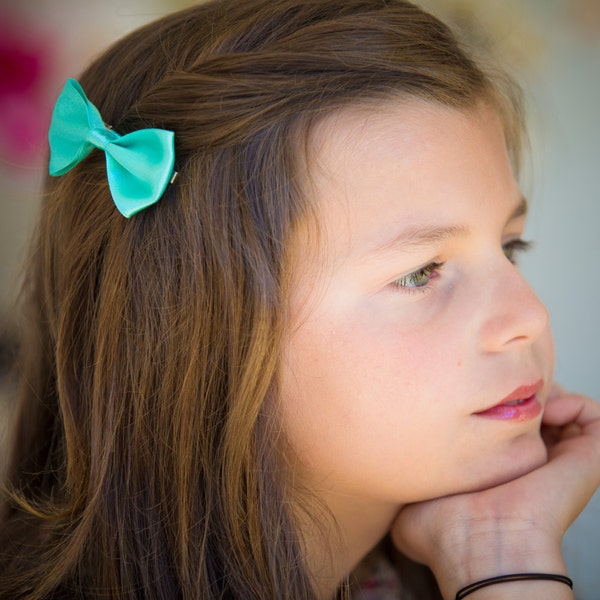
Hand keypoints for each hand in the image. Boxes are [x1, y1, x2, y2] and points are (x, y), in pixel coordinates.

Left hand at [390, 385, 599, 598]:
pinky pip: (593, 416)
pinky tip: (544, 407)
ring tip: (522, 393)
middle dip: (516, 390)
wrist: (482, 546)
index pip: (501, 427)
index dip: (487, 402)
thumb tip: (388, 481)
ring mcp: (560, 460)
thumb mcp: (409, 508)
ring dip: (545, 391)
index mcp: (497, 471)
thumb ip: (403, 487)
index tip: (468, 390)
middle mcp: (529, 464)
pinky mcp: (586, 459)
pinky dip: (574, 402)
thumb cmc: (446, 530)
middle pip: (531, 412)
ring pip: (562, 408)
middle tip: (498, 384)